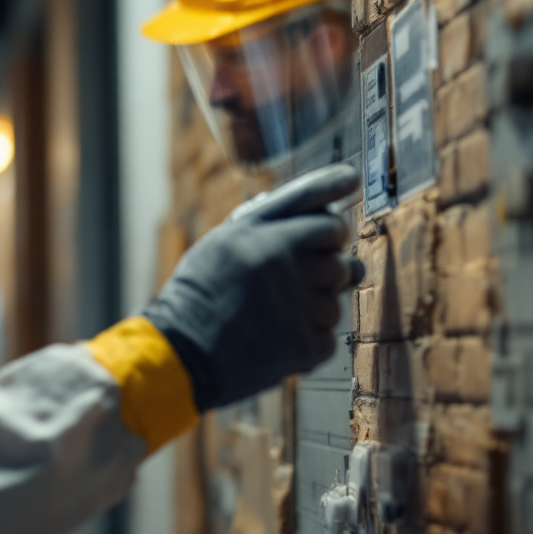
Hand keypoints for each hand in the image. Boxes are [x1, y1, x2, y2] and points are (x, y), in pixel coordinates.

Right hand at [143, 164, 363, 410]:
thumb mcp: (218, 244)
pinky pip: (328, 336)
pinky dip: (308, 341)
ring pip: (336, 297)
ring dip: (315, 306)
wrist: (182, 352)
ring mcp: (298, 303)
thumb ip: (261, 223)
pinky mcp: (305, 342)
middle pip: (338, 251)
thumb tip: (310, 209)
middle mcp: (282, 261)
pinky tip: (276, 339)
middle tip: (298, 276)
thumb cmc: (197, 296)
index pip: (312, 203)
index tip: (350, 181)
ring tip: (275, 315)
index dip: (334, 187)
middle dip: (327, 261)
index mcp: (258, 234)